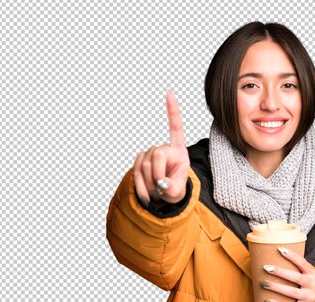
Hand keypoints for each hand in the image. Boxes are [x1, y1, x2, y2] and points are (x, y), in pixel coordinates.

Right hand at [134, 90, 190, 205]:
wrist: (164, 195)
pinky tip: (147, 195)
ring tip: (157, 191)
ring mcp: (149, 153)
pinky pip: (136, 173)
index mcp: (179, 150)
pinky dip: (141, 186)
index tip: (169, 92)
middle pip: (156, 154)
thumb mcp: (179, 191)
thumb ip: (173, 188)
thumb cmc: (175, 189)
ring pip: (144, 165)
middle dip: (157, 174)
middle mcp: (164, 148)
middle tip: (162, 188)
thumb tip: (161, 183)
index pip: (176, 128)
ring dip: (150, 183)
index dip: (173, 111)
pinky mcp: (139, 160)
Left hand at [260, 247, 314, 301]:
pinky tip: (268, 301)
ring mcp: (309, 298)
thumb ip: (295, 265)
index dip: (292, 256)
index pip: (302, 263)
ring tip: (263, 283)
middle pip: (295, 277)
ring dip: (276, 288)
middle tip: (266, 267)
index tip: (279, 249)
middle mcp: (312, 285)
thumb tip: (274, 252)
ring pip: (292, 292)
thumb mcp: (307, 272)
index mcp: (312, 273)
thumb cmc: (307, 281)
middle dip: (280, 272)